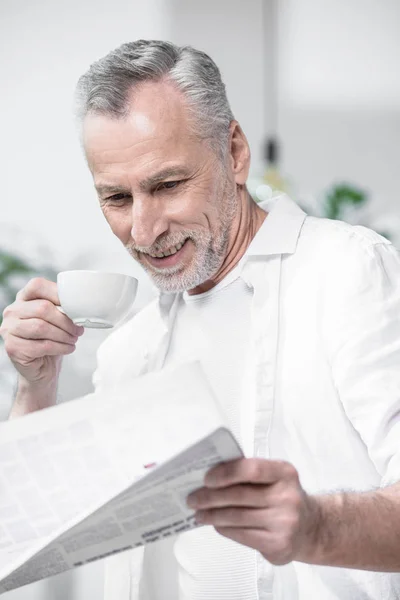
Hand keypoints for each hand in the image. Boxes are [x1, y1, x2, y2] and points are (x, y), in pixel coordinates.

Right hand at [0, 277, 83, 385]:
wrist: (42, 367)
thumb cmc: (51, 339)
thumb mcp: (57, 319)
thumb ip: (62, 307)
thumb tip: (81, 305)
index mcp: (23, 298)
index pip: (37, 286)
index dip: (58, 294)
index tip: (75, 306)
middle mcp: (12, 312)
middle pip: (42, 308)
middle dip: (66, 320)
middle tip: (78, 330)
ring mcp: (9, 330)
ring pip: (41, 327)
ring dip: (63, 335)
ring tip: (73, 339)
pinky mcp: (13, 348)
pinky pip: (41, 345)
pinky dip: (60, 347)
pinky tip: (68, 348)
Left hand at [187, 458, 320, 565]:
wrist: (311, 527)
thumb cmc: (282, 496)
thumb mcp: (274, 477)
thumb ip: (249, 473)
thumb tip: (210, 476)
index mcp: (285, 473)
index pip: (252, 469)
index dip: (226, 473)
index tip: (206, 478)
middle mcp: (288, 497)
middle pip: (240, 496)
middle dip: (210, 497)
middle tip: (193, 498)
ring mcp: (284, 523)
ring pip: (237, 518)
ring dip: (212, 515)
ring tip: (199, 514)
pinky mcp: (278, 544)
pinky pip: (242, 535)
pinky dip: (224, 529)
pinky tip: (216, 525)